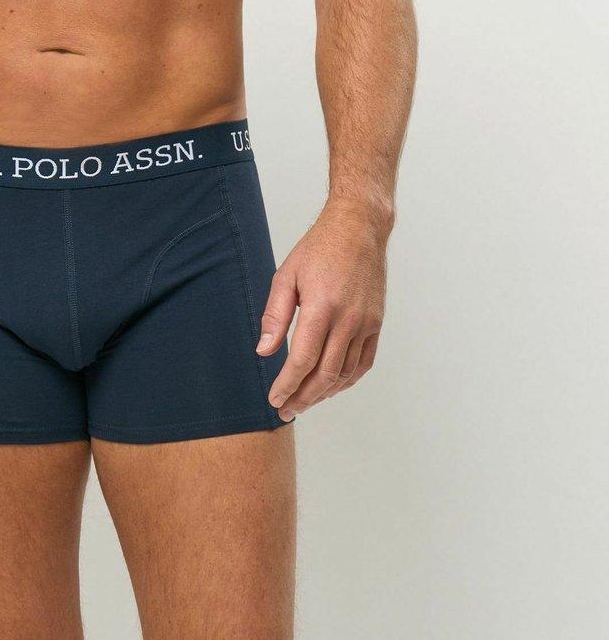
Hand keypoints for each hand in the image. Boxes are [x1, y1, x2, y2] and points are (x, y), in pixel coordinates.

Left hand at [256, 200, 388, 420]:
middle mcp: (348, 319)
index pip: (302, 361)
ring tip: (304, 403)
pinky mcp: (376, 323)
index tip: (274, 399)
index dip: (287, 385)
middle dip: (303, 398)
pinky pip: (363, 363)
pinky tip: (331, 388)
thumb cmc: (319, 249)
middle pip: (325, 375)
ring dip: (324, 394)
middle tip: (286, 411)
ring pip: (345, 373)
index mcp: (322, 308)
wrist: (360, 228)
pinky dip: (347, 380)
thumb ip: (274, 316)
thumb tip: (263, 351)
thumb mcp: (286, 276)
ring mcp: (366, 323)